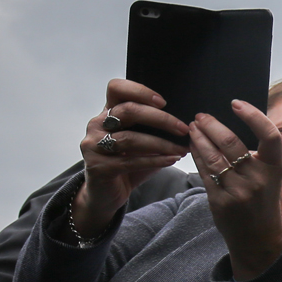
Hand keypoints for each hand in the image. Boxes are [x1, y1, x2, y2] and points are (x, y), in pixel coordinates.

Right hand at [73, 79, 188, 236]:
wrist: (106, 193)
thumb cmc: (126, 162)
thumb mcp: (141, 142)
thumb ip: (154, 129)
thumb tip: (187, 123)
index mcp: (107, 112)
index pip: (116, 88)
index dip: (139, 90)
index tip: (163, 102)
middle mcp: (97, 124)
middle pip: (128, 111)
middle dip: (161, 119)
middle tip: (183, 128)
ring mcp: (94, 145)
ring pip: (131, 138)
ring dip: (161, 144)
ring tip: (181, 149)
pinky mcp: (98, 167)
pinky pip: (130, 161)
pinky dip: (154, 160)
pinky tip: (171, 160)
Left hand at [188, 101, 281, 280]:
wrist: (257, 239)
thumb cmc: (263, 202)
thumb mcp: (270, 178)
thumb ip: (258, 155)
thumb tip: (231, 127)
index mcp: (274, 169)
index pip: (269, 135)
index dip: (253, 115)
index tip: (236, 103)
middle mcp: (258, 179)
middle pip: (231, 142)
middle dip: (212, 125)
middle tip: (201, 116)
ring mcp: (238, 191)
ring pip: (212, 156)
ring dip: (199, 137)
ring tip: (192, 127)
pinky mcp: (220, 201)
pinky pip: (204, 171)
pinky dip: (197, 155)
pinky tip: (192, 146)